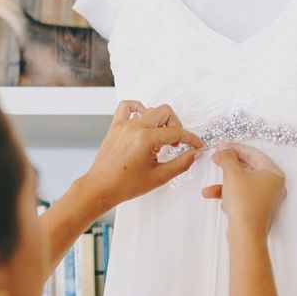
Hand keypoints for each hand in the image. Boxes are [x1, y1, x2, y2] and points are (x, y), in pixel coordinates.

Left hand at [81, 101, 203, 208]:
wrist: (101, 188)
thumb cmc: (124, 185)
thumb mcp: (159, 177)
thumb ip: (181, 164)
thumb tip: (194, 154)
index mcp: (146, 139)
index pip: (176, 133)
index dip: (190, 139)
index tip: (196, 145)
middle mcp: (134, 127)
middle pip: (165, 113)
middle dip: (177, 126)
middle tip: (177, 143)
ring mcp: (123, 125)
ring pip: (149, 109)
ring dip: (160, 119)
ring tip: (161, 135)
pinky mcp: (115, 127)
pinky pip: (127, 107)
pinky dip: (138, 108)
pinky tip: (144, 120)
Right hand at [202, 143, 285, 239]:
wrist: (246, 234)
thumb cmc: (245, 204)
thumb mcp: (233, 174)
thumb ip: (227, 157)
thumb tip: (224, 149)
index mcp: (273, 173)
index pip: (253, 153)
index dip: (235, 148)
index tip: (221, 147)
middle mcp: (273, 185)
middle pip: (248, 167)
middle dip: (229, 165)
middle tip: (216, 159)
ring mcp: (266, 198)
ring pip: (242, 183)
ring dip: (224, 183)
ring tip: (210, 187)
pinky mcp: (257, 209)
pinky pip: (242, 196)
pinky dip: (229, 195)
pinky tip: (217, 199)